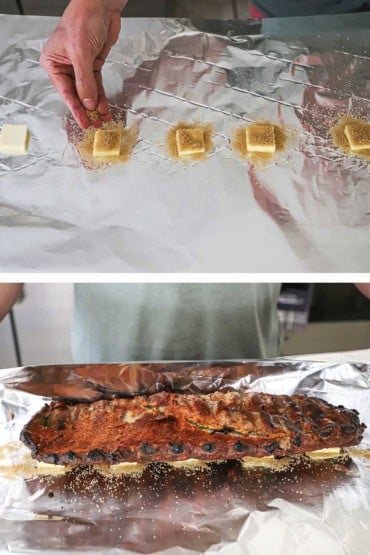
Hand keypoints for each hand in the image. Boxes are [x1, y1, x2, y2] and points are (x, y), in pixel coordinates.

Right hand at [40, 0, 126, 128]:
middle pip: (76, 94)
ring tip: (102, 120)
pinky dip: (101, 96)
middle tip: (94, 125)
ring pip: (87, 91)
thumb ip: (85, 81)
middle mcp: (64, 66)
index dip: (75, 109)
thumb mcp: (81, 54)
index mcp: (53, 63)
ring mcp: (79, 67)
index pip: (65, 91)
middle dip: (86, 110)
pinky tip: (104, 107)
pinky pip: (96, 85)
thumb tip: (88, 104)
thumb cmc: (82, 21)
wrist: (100, 6)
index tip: (83, 122)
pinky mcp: (93, 65)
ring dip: (95, 106)